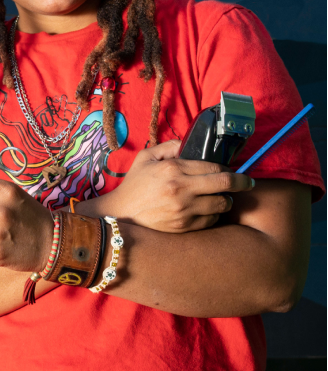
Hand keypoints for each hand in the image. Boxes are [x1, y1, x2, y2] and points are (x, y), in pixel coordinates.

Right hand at [107, 140, 254, 232]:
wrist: (120, 214)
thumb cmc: (134, 184)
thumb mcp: (146, 157)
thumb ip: (169, 146)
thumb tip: (189, 143)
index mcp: (173, 169)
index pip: (213, 166)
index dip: (229, 168)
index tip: (235, 170)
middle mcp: (181, 189)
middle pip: (225, 184)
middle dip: (243, 183)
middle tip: (249, 183)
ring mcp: (184, 210)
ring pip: (222, 205)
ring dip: (227, 201)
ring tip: (223, 198)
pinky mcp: (183, 227)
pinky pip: (211, 221)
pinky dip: (214, 215)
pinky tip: (209, 211)